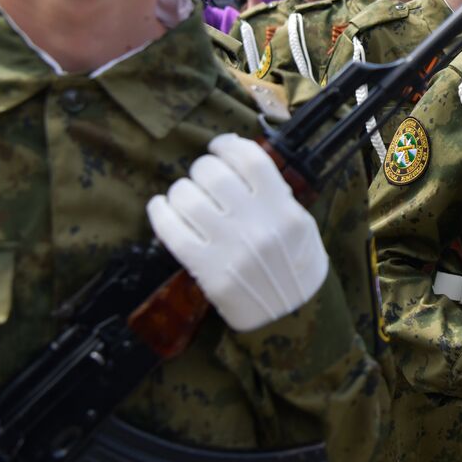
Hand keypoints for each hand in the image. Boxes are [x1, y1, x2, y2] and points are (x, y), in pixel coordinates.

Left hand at [148, 134, 328, 331]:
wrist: (291, 316)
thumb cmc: (298, 266)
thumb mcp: (301, 225)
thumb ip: (276, 194)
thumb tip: (239, 162)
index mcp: (284, 210)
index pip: (251, 160)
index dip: (228, 146)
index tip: (220, 147)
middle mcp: (257, 225)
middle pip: (213, 173)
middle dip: (203, 168)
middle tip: (203, 177)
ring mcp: (230, 248)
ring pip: (187, 197)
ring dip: (180, 189)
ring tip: (185, 195)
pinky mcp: (207, 270)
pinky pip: (171, 231)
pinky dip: (160, 212)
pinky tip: (161, 207)